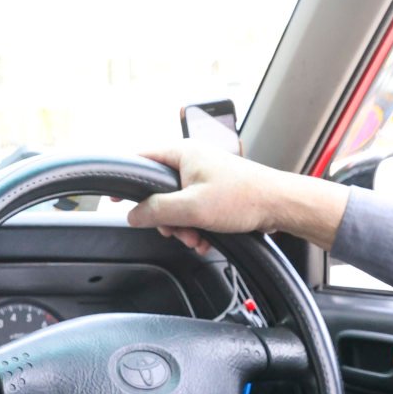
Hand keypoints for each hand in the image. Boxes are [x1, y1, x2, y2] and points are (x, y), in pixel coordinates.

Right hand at [127, 142, 348, 255]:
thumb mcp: (192, 207)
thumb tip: (133, 214)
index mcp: (183, 154)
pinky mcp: (216, 193)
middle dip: (166, 218)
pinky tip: (207, 239)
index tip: (112, 198)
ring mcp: (205, 177)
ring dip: (183, 227)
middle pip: (159, 192)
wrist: (280, 205)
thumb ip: (157, 210)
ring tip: (198, 238)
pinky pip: (194, 211)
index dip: (125, 180)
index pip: (140, 160)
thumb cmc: (244, 197)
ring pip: (177, 206)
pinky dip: (197, 227)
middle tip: (175, 231)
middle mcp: (192, 161)